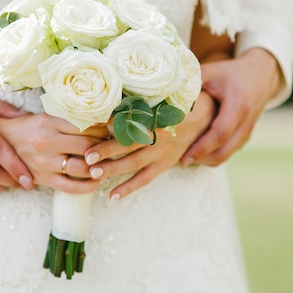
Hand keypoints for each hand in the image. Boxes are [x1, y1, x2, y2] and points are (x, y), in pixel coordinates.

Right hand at [0, 114, 108, 193]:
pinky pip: (71, 187)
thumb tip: (99, 121)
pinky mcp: (43, 179)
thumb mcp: (46, 116)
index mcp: (49, 122)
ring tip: (107, 163)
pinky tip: (95, 181)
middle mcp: (47, 142)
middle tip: (113, 147)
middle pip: (88, 147)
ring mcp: (45, 163)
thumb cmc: (27, 128)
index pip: (86, 126)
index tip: (111, 131)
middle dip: (105, 148)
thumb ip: (69, 119)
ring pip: (83, 168)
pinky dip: (88, 186)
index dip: (103, 130)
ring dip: (100, 167)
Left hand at [82, 92, 216, 199]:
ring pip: (134, 162)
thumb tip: (105, 99)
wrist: (205, 116)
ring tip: (93, 174)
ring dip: (113, 169)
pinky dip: (128, 188)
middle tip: (87, 156)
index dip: (110, 122)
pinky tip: (111, 196)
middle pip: (129, 143)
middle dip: (107, 150)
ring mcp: (161, 151)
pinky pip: (145, 179)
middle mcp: (157, 134)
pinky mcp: (164, 164)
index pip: (129, 118)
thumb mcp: (158, 96)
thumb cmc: (173, 102)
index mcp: (154, 114)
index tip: (90, 125)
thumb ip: (135, 99)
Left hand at [180, 48, 281, 165]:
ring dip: (208, 159)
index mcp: (237, 106)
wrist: (261, 74)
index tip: (184, 158)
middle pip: (224, 151)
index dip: (201, 148)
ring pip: (228, 154)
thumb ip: (190, 83)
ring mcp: (248, 131)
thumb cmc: (230, 73)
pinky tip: (198, 151)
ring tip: (187, 157)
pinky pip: (230, 151)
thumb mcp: (210, 72)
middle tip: (181, 161)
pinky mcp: (246, 135)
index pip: (219, 134)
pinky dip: (215, 154)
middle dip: (202, 159)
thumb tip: (164, 94)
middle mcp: (246, 122)